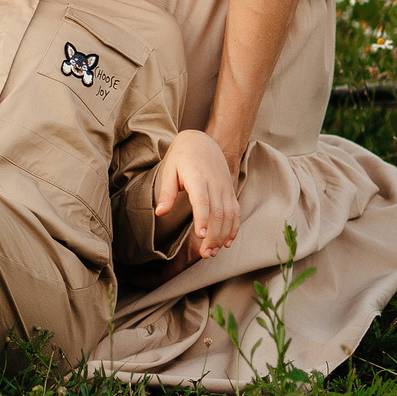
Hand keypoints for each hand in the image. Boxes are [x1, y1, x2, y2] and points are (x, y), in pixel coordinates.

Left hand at [153, 129, 240, 259]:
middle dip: (213, 236)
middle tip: (204, 254)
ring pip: (229, 216)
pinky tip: (227, 242)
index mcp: (197, 177)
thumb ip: (166, 192)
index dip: (203, 219)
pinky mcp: (230, 192)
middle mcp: (215, 184)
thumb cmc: (182, 157)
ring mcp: (225, 188)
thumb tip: (160, 213)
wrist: (202, 141)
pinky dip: (234, 228)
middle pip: (218, 213)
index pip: (202, 201)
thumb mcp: (169, 170)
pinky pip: (236, 212)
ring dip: (222, 236)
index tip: (201, 236)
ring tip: (212, 252)